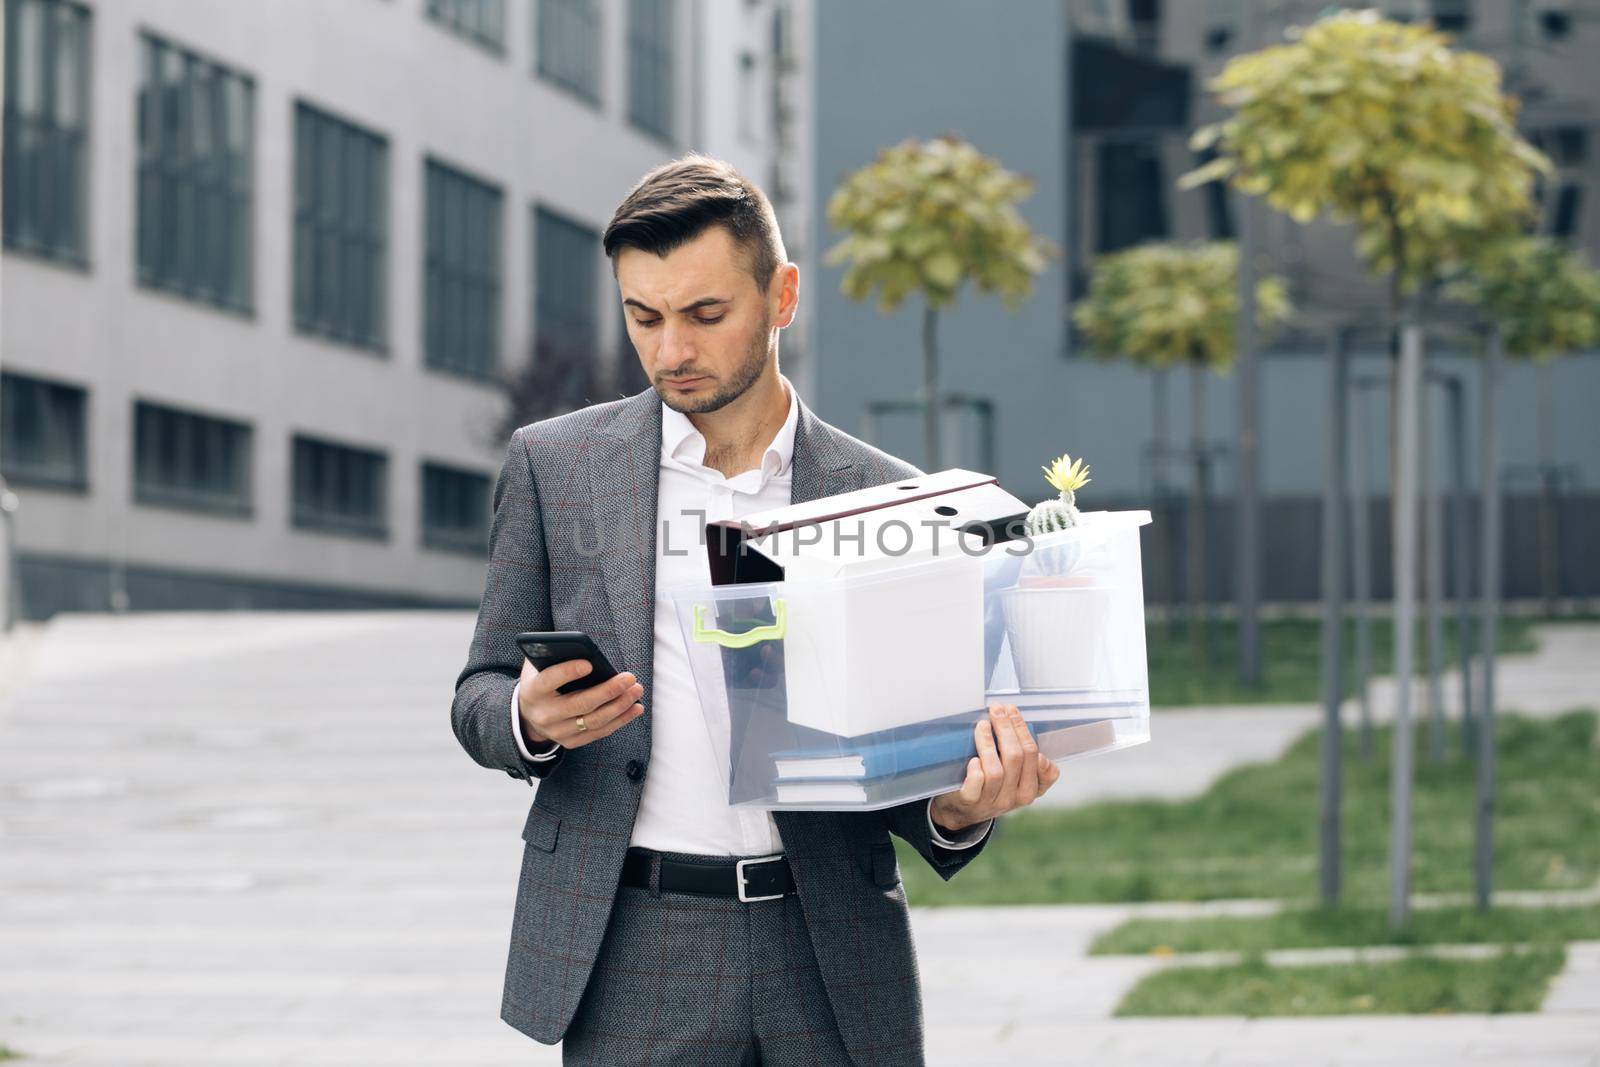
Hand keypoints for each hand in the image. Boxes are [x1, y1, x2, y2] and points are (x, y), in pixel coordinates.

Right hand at [517, 656, 644, 749]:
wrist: (529, 715)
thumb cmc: (541, 682)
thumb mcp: (538, 666)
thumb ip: (552, 655)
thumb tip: (578, 645)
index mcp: (533, 691)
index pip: (550, 680)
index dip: (568, 672)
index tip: (589, 663)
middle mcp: (545, 714)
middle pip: (581, 703)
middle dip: (609, 690)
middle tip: (629, 678)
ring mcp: (558, 731)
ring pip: (594, 720)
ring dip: (620, 706)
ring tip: (636, 691)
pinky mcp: (571, 741)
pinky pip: (599, 732)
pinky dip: (620, 720)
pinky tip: (634, 708)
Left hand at [928, 704, 1061, 833]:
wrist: (960, 810)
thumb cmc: (989, 785)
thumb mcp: (1012, 777)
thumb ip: (1021, 756)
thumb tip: (1014, 719)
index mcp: (1030, 790)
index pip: (1040, 761)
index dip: (1025, 732)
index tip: (1012, 712)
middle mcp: (1014, 798)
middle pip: (1017, 757)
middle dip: (1008, 728)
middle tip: (997, 709)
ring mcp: (993, 801)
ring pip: (997, 770)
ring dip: (989, 743)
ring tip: (982, 725)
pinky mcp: (970, 802)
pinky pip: (977, 785)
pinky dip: (976, 771)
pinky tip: (973, 758)